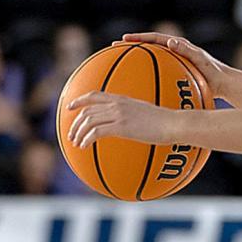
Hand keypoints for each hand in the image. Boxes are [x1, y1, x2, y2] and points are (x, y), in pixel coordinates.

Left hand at [66, 92, 180, 148]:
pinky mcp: (121, 126)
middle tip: (71, 135)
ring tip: (76, 144)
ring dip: (79, 133)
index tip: (69, 107)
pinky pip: (96, 132)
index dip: (79, 100)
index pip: (94, 95)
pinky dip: (86, 139)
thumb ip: (132, 114)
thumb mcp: (145, 113)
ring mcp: (118, 114)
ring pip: (88, 121)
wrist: (172, 123)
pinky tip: (85, 147)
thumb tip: (129, 123)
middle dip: (75, 123)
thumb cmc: (164, 122)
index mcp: (121, 99)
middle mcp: (117, 104)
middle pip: (87, 111)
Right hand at [118, 33, 228, 99]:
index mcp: (179, 46)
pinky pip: (160, 72)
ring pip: (152, 59)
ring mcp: (176, 62)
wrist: (225, 84)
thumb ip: (187, 51)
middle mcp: (176, 51)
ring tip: (122, 63)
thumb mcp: (200, 60)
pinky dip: (149, 74)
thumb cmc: (214, 72)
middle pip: (150, 46)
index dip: (139, 38)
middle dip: (133, 46)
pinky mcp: (178, 73)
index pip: (154, 38)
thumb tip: (171, 41)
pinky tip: (140, 85)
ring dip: (138, 60)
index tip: (124, 39)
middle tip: (116, 47)